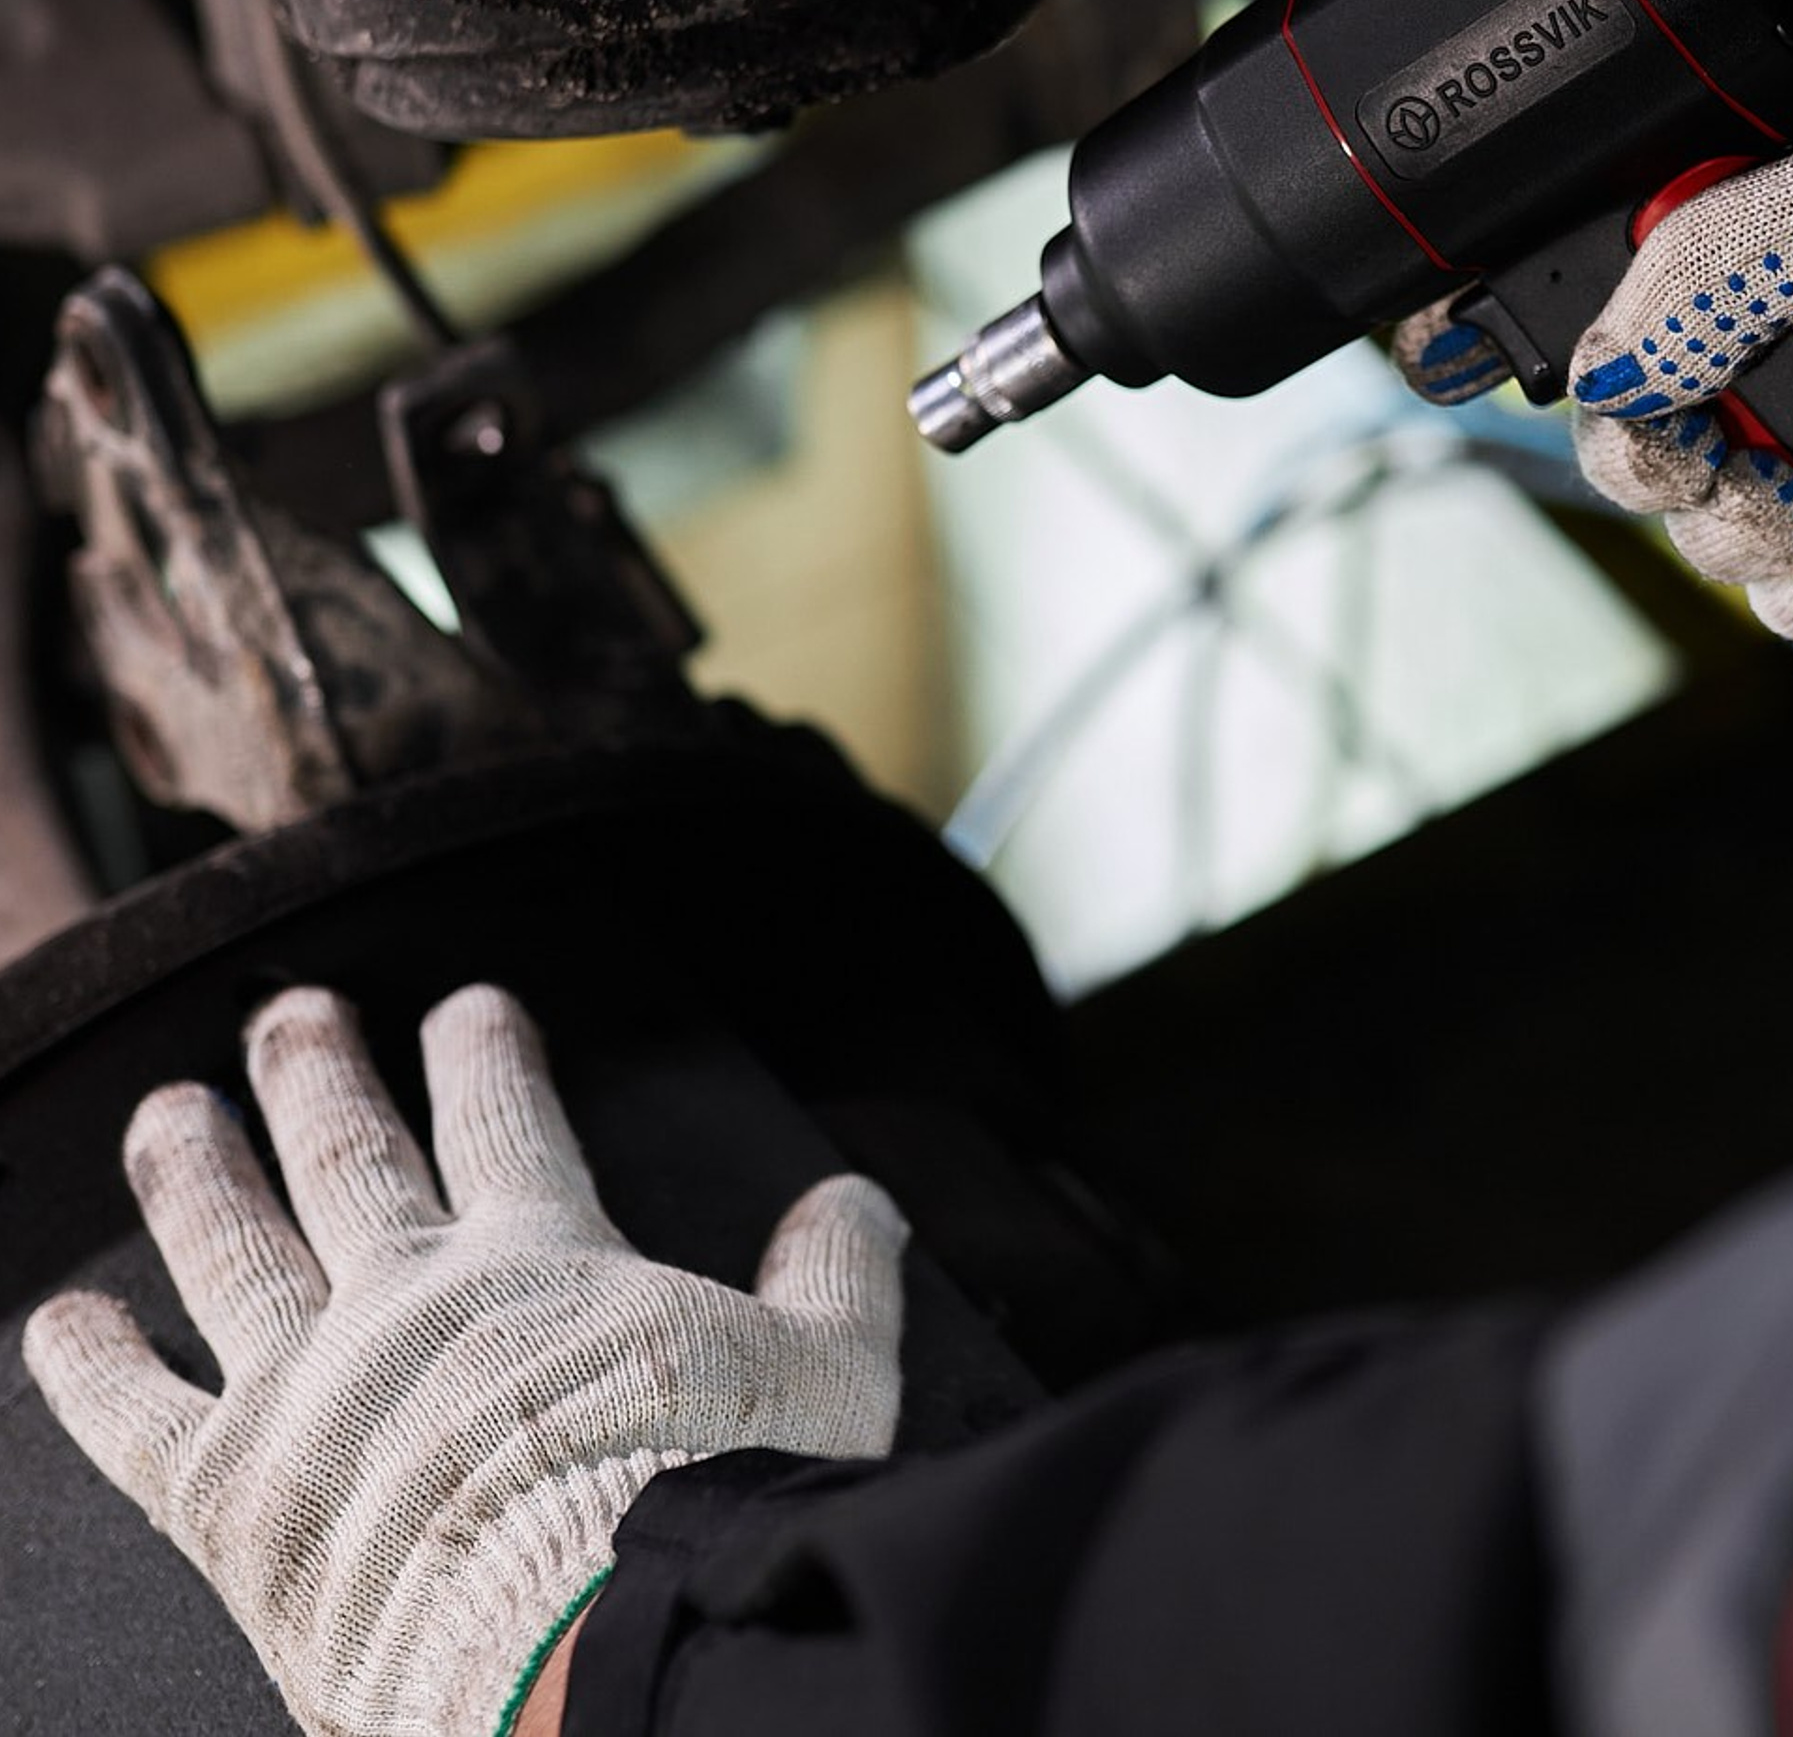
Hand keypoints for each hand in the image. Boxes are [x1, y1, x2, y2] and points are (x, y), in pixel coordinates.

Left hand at [22, 984, 905, 1736]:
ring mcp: (313, 1387)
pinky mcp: (234, 1496)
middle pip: (350, 1155)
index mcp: (547, 1264)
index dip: (484, 1057)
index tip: (467, 1010)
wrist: (591, 1636)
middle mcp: (416, 1297)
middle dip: (319, 1074)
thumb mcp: (830, 1371)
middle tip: (289, 1017)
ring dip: (195, 1173)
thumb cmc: (716, 1504)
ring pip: (231, 1247)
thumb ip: (838, 1276)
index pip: (505, 1121)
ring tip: (168, 1115)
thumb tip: (858, 1203)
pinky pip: (138, 1419)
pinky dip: (94, 1367)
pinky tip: (63, 1324)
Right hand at [1398, 63, 1792, 637]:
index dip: (1623, 378)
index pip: (1642, 307)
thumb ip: (1706, 266)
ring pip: (1739, 520)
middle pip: (1674, 434)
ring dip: (1756, 547)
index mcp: (1786, 218)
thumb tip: (1606, 366)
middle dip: (1691, 481)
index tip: (1650, 422)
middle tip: (1744, 485)